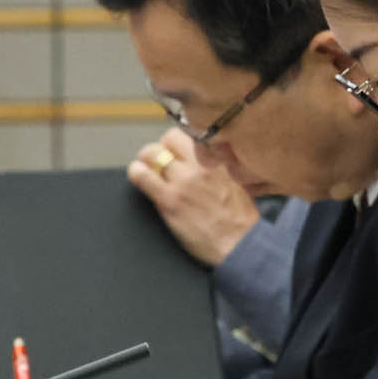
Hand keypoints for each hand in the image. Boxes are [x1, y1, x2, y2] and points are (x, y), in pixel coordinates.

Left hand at [129, 128, 259, 267]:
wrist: (241, 244)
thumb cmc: (241, 221)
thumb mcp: (237, 184)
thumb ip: (220, 169)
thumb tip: (208, 164)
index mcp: (217, 161)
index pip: (189, 134)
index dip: (176, 143)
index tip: (173, 151)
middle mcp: (200, 166)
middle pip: (168, 139)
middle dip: (159, 148)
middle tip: (156, 160)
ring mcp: (183, 182)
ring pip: (151, 153)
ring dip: (144, 160)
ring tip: (144, 170)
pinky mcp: (170, 201)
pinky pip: (142, 176)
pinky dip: (136, 173)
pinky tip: (138, 178)